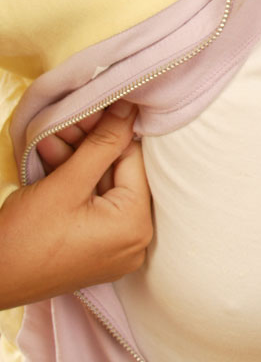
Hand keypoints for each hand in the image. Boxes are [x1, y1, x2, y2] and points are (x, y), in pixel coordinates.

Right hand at [0, 100, 151, 308]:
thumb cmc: (24, 239)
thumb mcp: (66, 184)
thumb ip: (102, 144)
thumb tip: (130, 111)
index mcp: (135, 226)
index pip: (134, 161)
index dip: (109, 132)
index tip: (86, 113)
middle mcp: (134, 241)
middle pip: (118, 174)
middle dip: (88, 146)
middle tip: (63, 124)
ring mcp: (116, 249)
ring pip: (104, 187)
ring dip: (77, 160)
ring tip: (47, 141)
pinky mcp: (98, 251)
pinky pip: (95, 206)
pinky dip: (76, 184)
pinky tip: (52, 161)